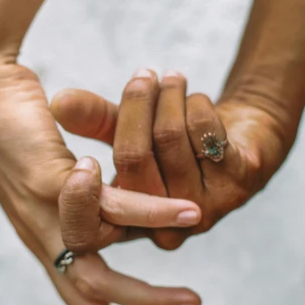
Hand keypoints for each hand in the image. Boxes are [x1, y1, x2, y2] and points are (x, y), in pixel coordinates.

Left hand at [0, 42, 202, 304]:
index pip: (85, 304)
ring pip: (100, 273)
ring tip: (193, 303)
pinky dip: (152, 214)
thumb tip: (113, 204)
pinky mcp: (47, 179)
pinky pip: (110, 207)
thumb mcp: (57, 174)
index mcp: (49, 241)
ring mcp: (43, 214)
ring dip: (149, 294)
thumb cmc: (15, 126)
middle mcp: (44, 238)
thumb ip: (85, 199)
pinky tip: (186, 216)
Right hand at [51, 70, 293, 248]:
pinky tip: (198, 100)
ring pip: (169, 138)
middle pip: (133, 158)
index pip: (93, 215)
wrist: (247, 139)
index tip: (66, 118)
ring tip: (173, 79)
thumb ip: (93, 121)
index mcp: (131, 226)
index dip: (80, 184)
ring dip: (171, 97)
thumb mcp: (126, 132)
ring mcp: (205, 209)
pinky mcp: (240, 183)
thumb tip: (58, 102)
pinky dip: (199, 104)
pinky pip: (205, 129)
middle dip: (137, 105)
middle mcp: (164, 228)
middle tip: (142, 76)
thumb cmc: (177, 143)